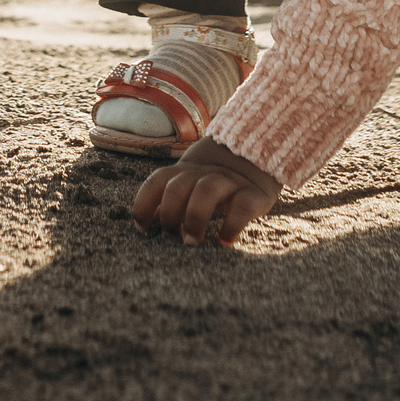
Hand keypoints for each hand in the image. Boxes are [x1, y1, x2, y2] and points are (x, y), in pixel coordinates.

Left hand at [130, 138, 281, 246]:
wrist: (256, 159)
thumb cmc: (213, 184)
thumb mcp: (190, 188)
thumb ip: (168, 203)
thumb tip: (143, 225)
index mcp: (184, 172)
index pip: (156, 182)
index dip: (144, 204)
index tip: (142, 230)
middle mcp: (204, 173)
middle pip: (177, 187)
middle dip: (170, 215)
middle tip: (174, 238)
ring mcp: (229, 181)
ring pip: (206, 190)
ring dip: (195, 218)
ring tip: (194, 241)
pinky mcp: (254, 194)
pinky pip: (242, 206)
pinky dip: (232, 226)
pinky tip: (225, 241)